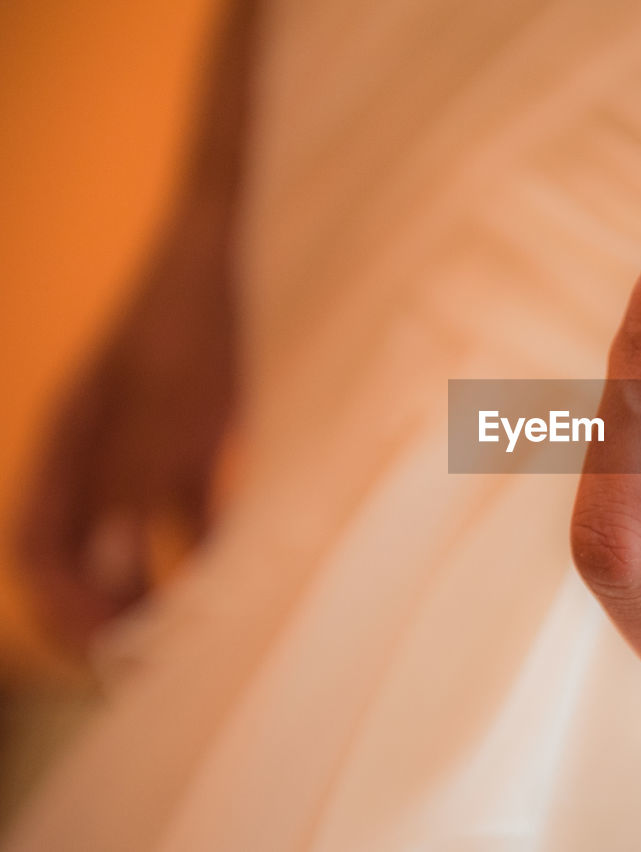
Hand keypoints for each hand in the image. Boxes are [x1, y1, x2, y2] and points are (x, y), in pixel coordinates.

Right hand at [15, 224, 236, 657]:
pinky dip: (210, 547)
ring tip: (196, 638)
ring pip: (139, 539)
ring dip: (160, 588)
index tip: (104, 656)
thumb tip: (115, 580)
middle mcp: (98, 454)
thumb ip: (137, 487)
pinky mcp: (197, 440)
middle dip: (108, 614)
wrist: (225, 255)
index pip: (39, 549)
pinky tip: (241, 578)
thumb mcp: (165, 407)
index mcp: (67, 446)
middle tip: (152, 667)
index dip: (60, 606)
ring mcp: (146, 447)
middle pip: (86, 553)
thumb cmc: (188, 322)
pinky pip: (193, 510)